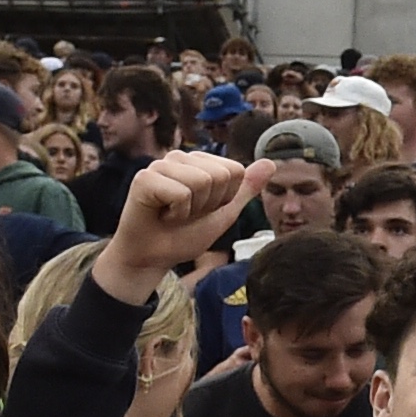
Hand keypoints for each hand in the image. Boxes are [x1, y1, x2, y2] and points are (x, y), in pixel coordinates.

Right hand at [102, 151, 265, 294]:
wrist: (153, 258)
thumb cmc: (184, 235)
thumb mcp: (224, 214)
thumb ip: (246, 189)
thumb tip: (271, 162)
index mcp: (200, 162)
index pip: (236, 171)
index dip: (224, 199)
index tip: (202, 210)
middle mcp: (180, 157)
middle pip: (221, 175)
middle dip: (209, 204)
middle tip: (185, 214)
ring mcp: (160, 165)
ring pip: (202, 181)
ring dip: (192, 210)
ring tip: (173, 214)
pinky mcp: (144, 178)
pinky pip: (181, 193)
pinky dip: (176, 213)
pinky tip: (161, 215)